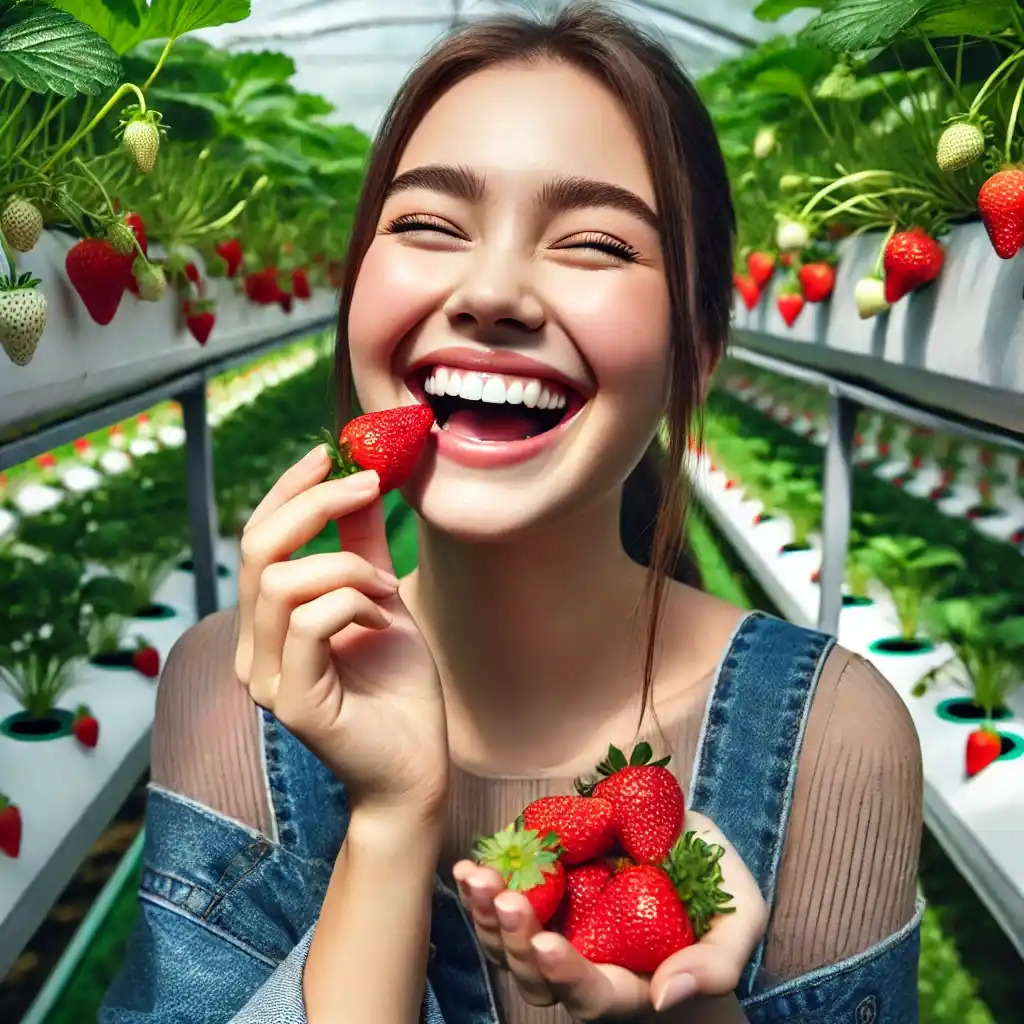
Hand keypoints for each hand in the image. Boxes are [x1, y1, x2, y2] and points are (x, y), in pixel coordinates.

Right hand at [234, 444, 448, 820]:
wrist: (417, 766)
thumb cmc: (400, 689)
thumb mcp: (379, 600)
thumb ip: (360, 546)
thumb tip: (359, 480)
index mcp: (269, 624)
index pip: (257, 540)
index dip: (288, 490)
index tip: (329, 453)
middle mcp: (255, 649)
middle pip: (258, 550)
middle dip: (313, 505)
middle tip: (369, 483)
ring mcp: (268, 679)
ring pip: (283, 582)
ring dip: (347, 567)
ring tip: (387, 592)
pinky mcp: (293, 703)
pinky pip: (310, 623)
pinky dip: (353, 605)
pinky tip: (384, 624)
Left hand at [452, 811, 767, 1018]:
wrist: (684, 855)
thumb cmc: (715, 896)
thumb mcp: (738, 924)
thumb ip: (714, 965)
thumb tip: (665, 994)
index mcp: (628, 983)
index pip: (592, 996)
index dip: (567, 975)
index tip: (547, 943)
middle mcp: (583, 966)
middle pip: (534, 977)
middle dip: (513, 941)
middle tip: (507, 900)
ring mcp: (556, 930)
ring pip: (505, 946)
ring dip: (486, 916)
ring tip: (475, 878)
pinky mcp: (540, 895)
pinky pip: (499, 904)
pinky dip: (481, 890)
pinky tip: (470, 866)